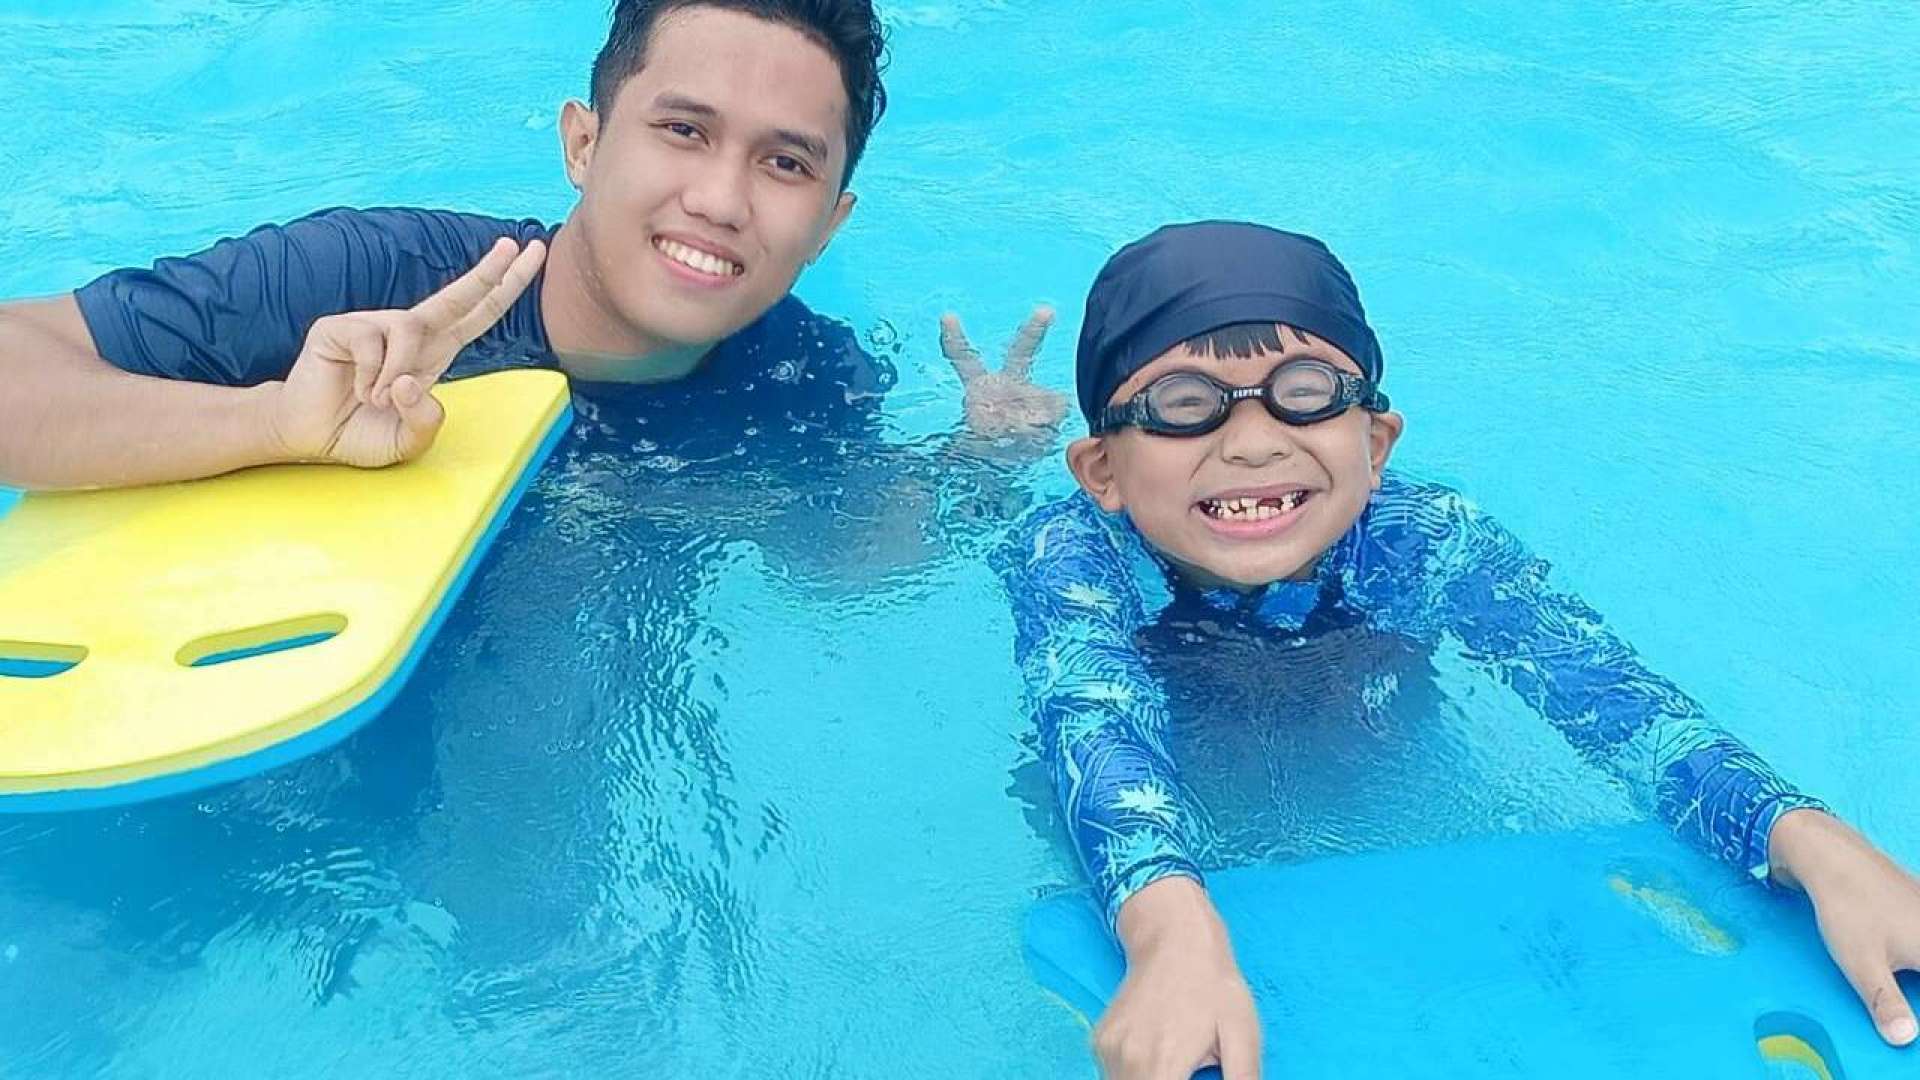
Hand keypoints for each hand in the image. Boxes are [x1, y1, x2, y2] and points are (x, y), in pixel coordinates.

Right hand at [267, 237, 546, 468]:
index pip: (478, 315)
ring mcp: (373, 326)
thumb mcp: (408, 440)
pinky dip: (370, 378)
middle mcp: (408, 333)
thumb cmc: (361, 433)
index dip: (504, 287)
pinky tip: (355, 389)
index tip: (531, 254)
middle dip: (489, 272)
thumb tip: (413, 382)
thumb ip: (425, 422)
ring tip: (378, 400)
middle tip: (512, 245)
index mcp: (433, 353)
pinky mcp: (340, 327)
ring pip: (410, 328)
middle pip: (457, 296)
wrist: (309, 437)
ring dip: (397, 373)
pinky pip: (371, 343)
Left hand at [940, 306, 1068, 442]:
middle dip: (1034, 330)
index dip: (954, 338)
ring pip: (1039, 400)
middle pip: (1021, 351)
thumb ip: (996, 427)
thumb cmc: (989, 442)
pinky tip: (1035, 435)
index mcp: (979, 385)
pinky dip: (1044, 429)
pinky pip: (1054, 413)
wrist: (1014, 454)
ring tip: (1016, 438)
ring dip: (1028, 425)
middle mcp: (1006, 382)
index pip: (963, 358)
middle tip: (1047, 310)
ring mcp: (1030, 392)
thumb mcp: (980, 441)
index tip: (947, 316)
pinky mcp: (1053, 405)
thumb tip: (1027, 419)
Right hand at [1097, 877, 1261, 1079]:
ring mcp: (1107, 1049)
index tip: (1196, 1077)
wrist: (1175, 936)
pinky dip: (1138, 1073)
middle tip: (1189, 1066)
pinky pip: (1115, 1072)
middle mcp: (1126, 1059)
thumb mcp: (1243, 1035)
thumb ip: (1242, 1078)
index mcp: (1163, 1062)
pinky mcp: (1100, 1040)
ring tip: (1178, 1058)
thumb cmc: (1214, 984)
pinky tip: (1160, 1050)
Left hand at [1770, 808, 1919, 1045]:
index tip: (1904, 1009)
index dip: (1918, 1002)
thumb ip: (1886, 1003)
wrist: (1833, 857)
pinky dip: (1914, 946)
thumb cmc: (1849, 912)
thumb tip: (1903, 1039)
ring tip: (1899, 974)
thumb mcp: (1863, 965)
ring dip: (1912, 964)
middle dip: (1913, 986)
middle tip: (1892, 988)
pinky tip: (1902, 951)